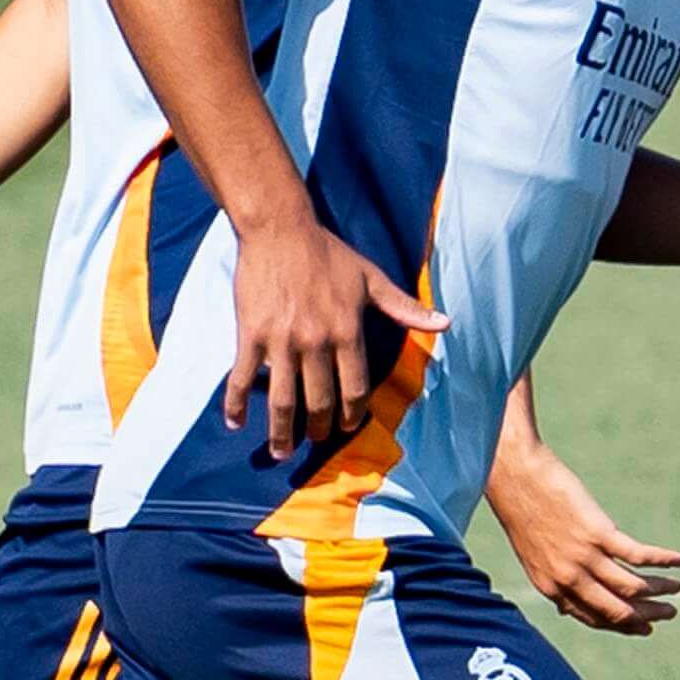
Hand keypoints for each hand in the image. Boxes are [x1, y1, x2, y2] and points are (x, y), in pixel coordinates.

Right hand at [230, 216, 443, 460]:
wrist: (279, 229)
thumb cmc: (327, 253)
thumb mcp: (371, 279)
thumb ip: (404, 308)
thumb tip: (446, 322)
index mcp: (347, 331)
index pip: (354, 389)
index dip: (352, 415)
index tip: (347, 427)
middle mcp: (316, 342)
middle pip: (320, 402)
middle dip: (319, 429)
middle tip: (316, 440)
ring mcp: (281, 341)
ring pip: (282, 400)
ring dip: (281, 432)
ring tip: (280, 450)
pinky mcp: (251, 334)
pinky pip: (242, 378)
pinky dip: (236, 404)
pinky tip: (234, 424)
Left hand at [487, 433, 679, 634]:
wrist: (516, 477)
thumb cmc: (523, 511)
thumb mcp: (534, 556)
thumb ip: (554, 582)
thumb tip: (566, 608)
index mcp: (552, 588)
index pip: (596, 619)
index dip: (625, 626)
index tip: (645, 627)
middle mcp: (569, 579)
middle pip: (619, 610)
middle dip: (648, 616)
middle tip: (669, 612)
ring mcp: (584, 558)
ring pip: (633, 587)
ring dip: (660, 590)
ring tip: (677, 587)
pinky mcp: (598, 533)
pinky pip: (638, 556)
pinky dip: (662, 560)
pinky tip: (678, 560)